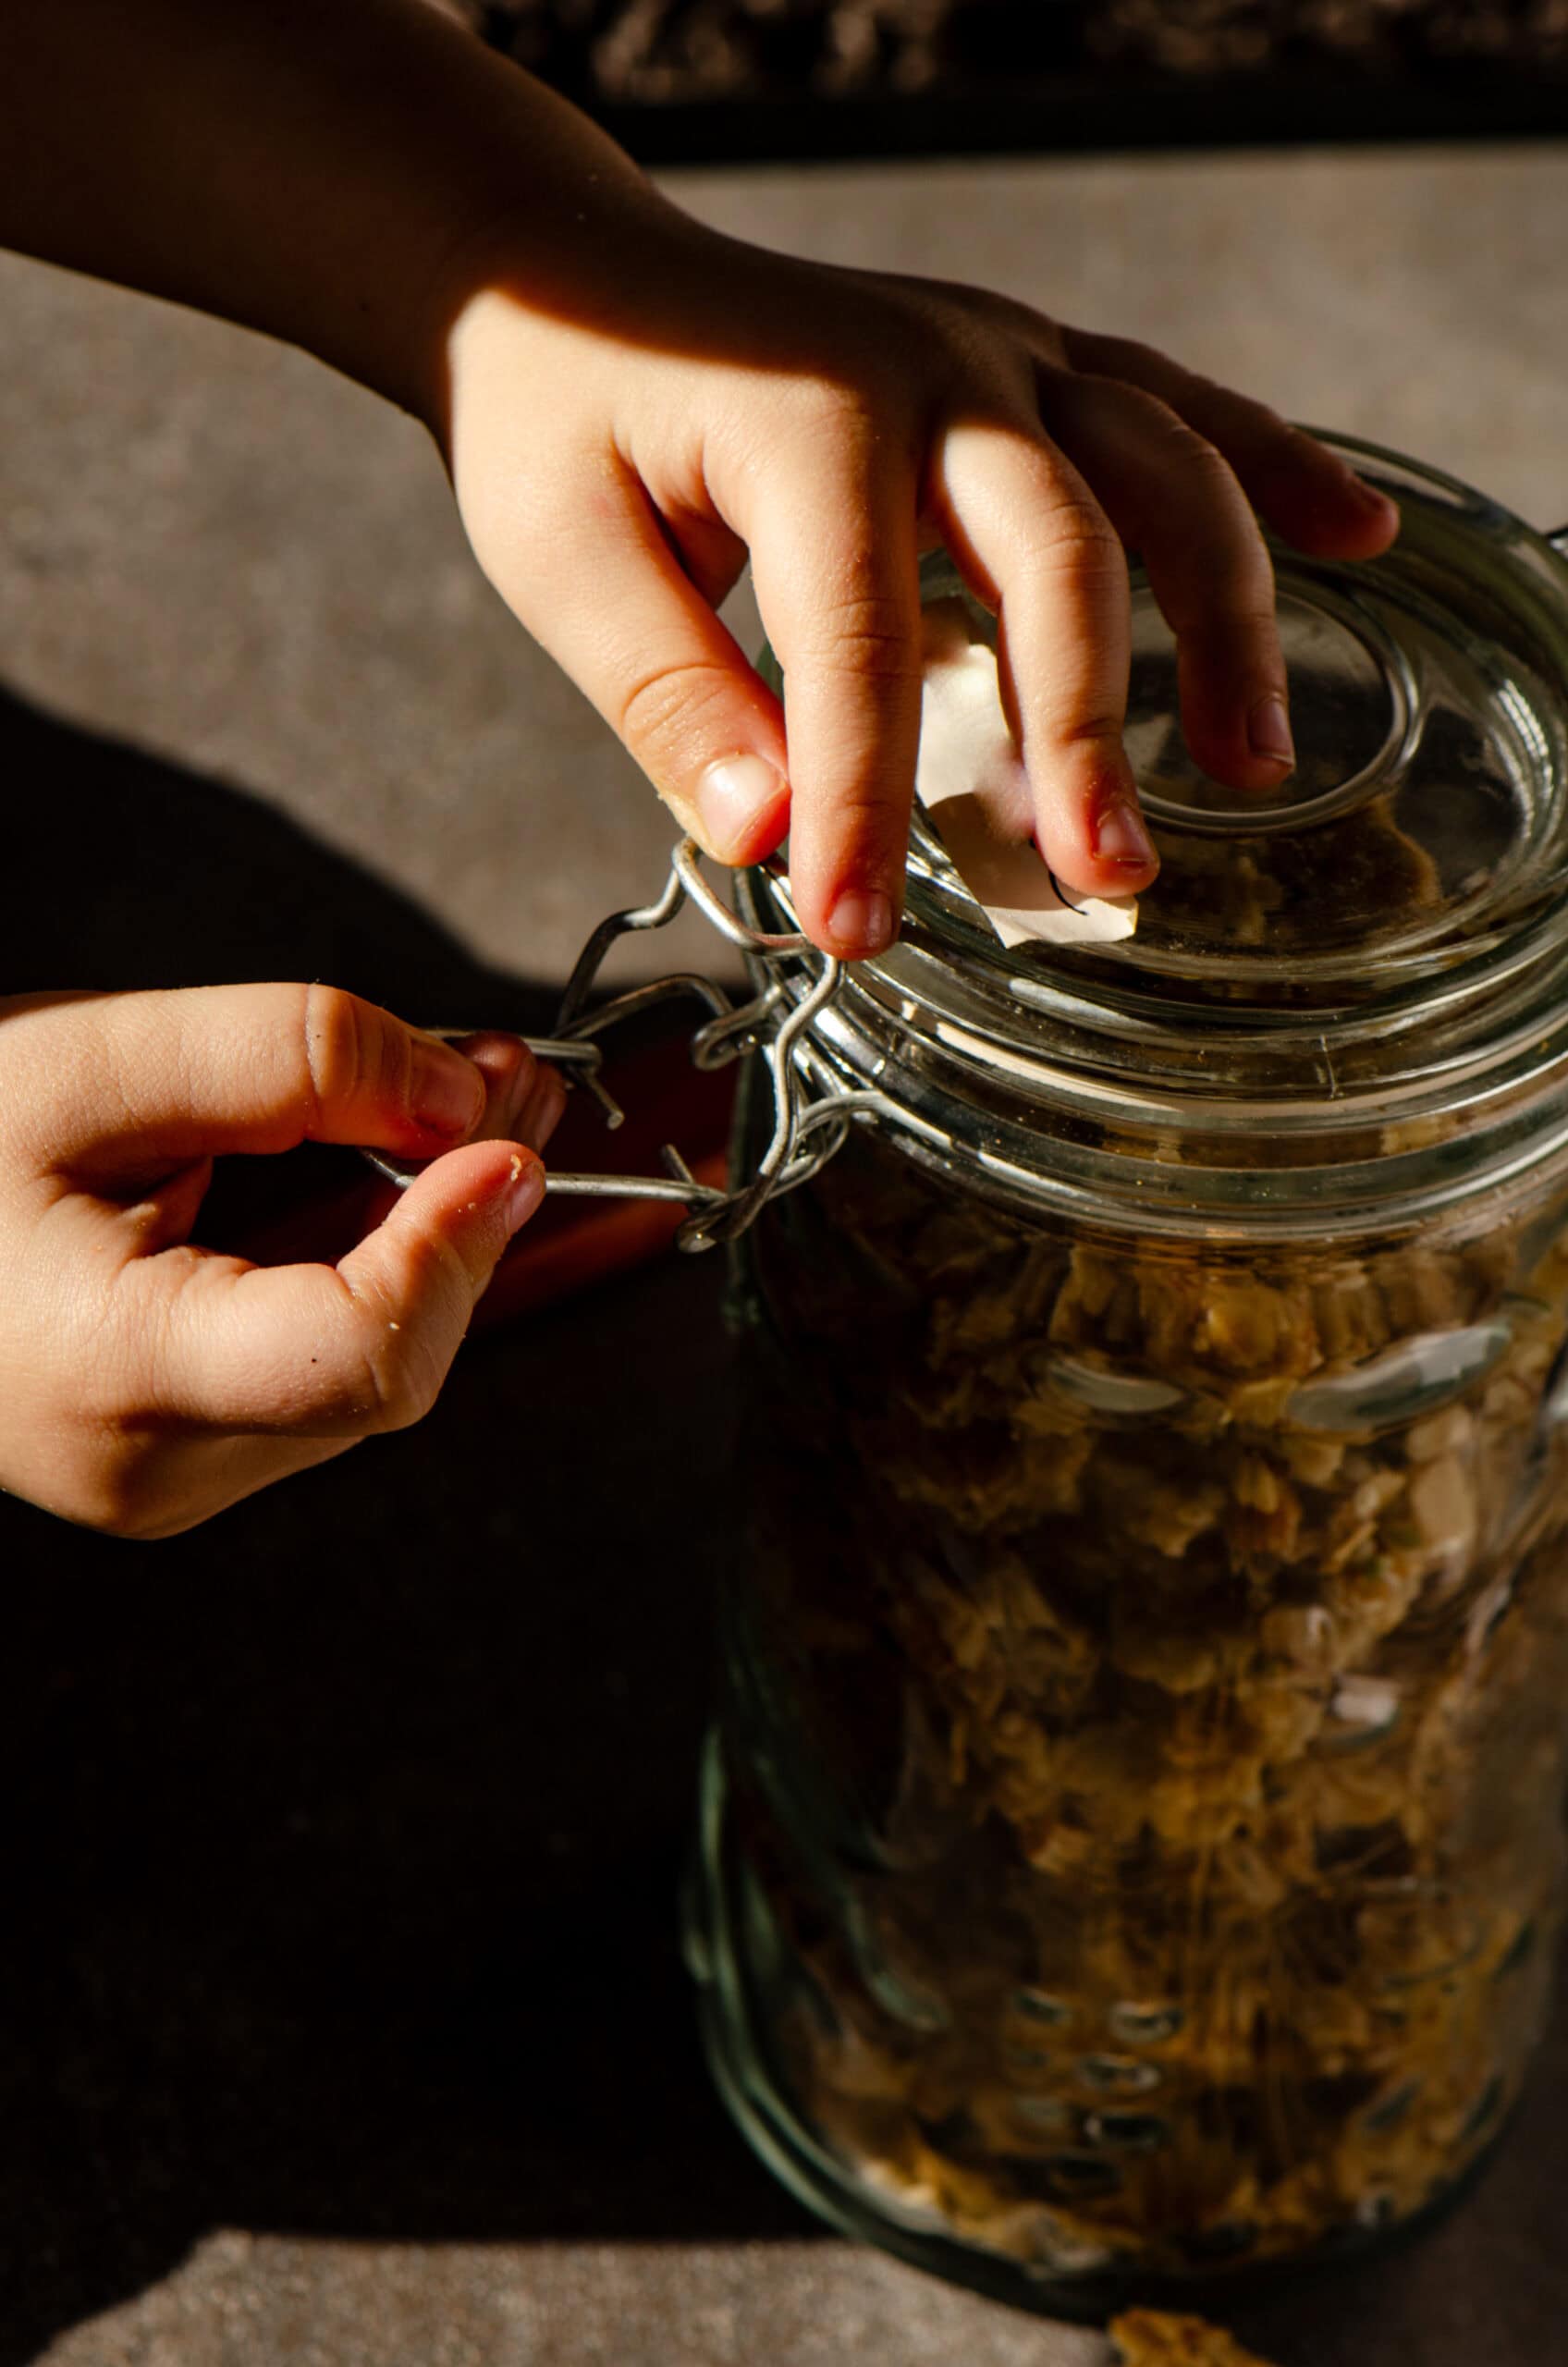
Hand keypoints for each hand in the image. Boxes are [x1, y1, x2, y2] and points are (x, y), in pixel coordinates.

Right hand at [0, 985, 563, 1537]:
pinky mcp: (185, 1456)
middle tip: (511, 1077)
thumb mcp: (94, 1058)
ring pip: (373, 1366)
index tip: (503, 1136)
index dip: (453, 1244)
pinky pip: (325, 1365)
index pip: (358, 1356)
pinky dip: (377, 1263)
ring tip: (470, 1098)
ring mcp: (173, 1480)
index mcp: (114, 1375)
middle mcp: (156, 1467)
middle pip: (389, 1361)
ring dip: (436, 1230)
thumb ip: (287, 1062)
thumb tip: (463, 1099)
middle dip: (465, 1214)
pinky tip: (400, 1163)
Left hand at [441, 213, 1399, 958]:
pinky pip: (1178, 407)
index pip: (858, 646)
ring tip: (1252, 764)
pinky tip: (1357, 536)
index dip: (864, 804)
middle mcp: (932, 371)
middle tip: (1105, 872)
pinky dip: (1275, 470)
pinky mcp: (1029, 362)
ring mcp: (999, 353)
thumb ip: (668, 698)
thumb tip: (767, 837)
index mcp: (806, 423)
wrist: (576, 279)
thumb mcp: (562, 559)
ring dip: (1224, 617)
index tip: (855, 932)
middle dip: (1088, 728)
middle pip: (1062, 551)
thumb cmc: (562, 421)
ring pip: (1159, 474)